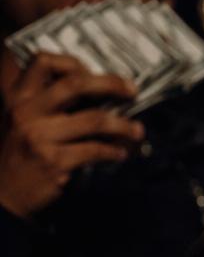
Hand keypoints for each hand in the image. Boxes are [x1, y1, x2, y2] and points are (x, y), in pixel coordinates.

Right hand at [0, 53, 143, 218]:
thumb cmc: (21, 154)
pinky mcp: (54, 161)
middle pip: (75, 84)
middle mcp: (27, 112)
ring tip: (137, 131)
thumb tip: (99, 92)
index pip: (42, 62)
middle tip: (131, 90)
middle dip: (111, 84)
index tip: (96, 72)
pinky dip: (114, 151)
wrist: (4, 194)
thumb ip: (48, 103)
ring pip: (94, 120)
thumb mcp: (23, 120)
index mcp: (19, 98)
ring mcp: (39, 136)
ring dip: (123, 125)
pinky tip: (120, 154)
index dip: (73, 62)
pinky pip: (95, 150)